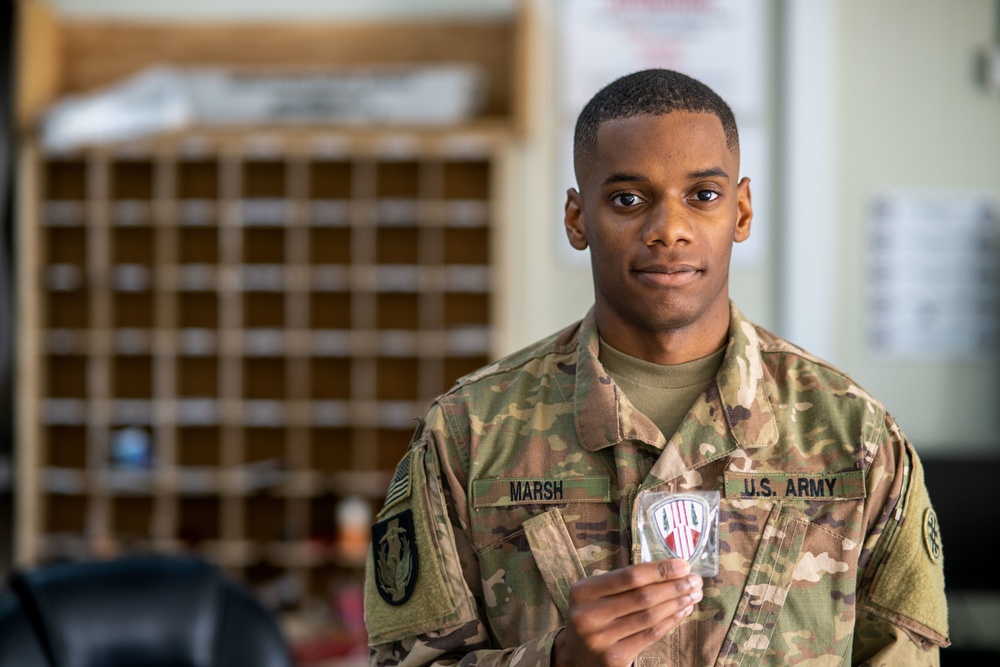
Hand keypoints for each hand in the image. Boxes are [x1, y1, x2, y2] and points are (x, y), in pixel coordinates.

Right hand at [552, 559, 702, 666]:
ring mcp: (601, 640)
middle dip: (675, 587)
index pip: (630, 576)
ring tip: (693, 594)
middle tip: (696, 580)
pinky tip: (682, 611)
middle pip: (643, 597)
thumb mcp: (596, 593)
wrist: (577, 654)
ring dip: (677, 604)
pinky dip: (670, 622)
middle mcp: (588, 615)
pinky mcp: (614, 659)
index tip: (684, 565)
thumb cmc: (594, 614)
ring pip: (649, 617)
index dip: (660, 570)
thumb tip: (670, 570)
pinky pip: (650, 636)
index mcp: (584, 591)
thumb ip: (624, 582)